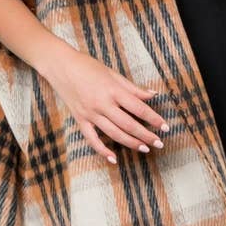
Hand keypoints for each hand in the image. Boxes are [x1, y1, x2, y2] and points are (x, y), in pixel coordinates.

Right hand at [41, 45, 169, 165]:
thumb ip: (133, 88)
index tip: (165, 127)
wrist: (60, 66)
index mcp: (113, 90)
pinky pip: (92, 139)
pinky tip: (113, 159)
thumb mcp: (113, 74)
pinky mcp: (80, 120)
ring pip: (114, 133)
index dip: (153, 119)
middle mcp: (103, 103)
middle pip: (129, 124)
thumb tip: (153, 94)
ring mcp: (91, 113)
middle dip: (146, 135)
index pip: (138, 108)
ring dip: (131, 143)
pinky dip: (102, 150)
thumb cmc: (88, 67)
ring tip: (145, 149)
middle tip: (159, 143)